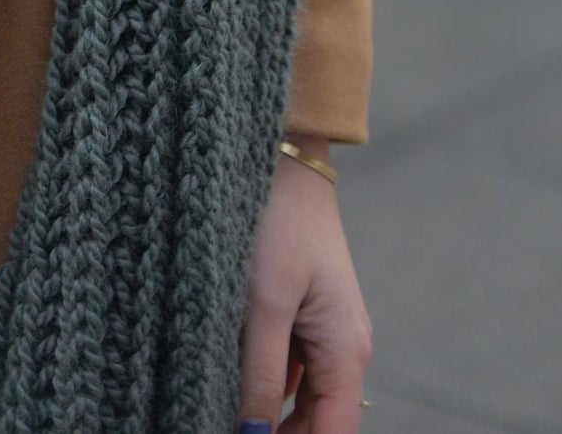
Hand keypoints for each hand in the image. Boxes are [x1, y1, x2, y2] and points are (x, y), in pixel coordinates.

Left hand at [237, 139, 371, 432]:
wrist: (282, 156)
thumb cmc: (277, 221)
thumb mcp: (264, 302)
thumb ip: (262, 375)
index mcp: (346, 350)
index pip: (333, 433)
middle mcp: (342, 347)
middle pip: (315, 421)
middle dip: (274, 431)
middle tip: (216, 420)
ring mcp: (321, 331)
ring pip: (296, 397)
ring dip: (264, 409)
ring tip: (214, 404)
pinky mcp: (299, 314)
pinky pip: (284, 366)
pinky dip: (260, 378)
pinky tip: (223, 375)